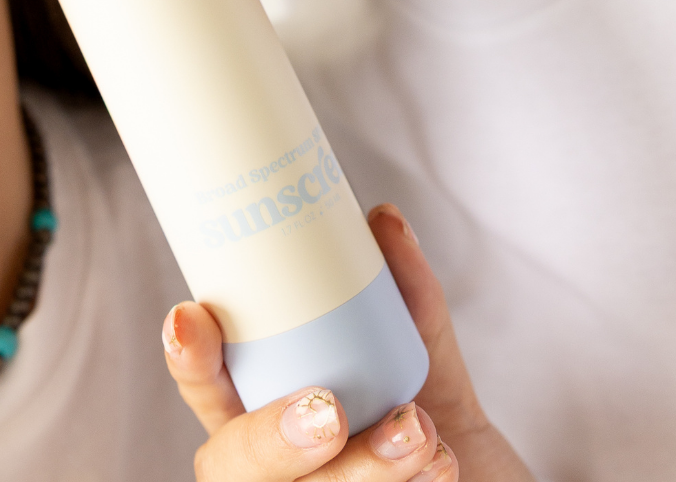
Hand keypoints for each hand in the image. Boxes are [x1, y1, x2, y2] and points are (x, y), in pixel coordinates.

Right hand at [162, 203, 534, 481]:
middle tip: (329, 408)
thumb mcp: (420, 351)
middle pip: (231, 466)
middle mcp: (273, 469)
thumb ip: (404, 291)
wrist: (487, 480)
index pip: (204, 386)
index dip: (188, 355)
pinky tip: (443, 462)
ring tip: (419, 430)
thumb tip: (383, 219)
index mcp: (260, 407)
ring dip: (362, 467)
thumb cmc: (434, 413)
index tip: (193, 314)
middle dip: (271, 439)